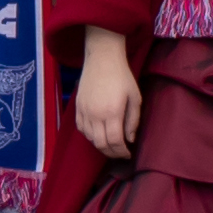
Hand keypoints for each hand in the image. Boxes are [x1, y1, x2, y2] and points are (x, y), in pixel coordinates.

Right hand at [73, 33, 143, 161]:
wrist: (102, 59)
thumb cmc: (122, 77)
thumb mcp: (135, 98)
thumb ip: (133, 120)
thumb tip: (129, 139)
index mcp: (112, 112)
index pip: (114, 141)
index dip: (121, 152)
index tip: (128, 154)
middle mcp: (95, 114)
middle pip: (101, 144)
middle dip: (112, 153)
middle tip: (120, 153)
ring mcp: (84, 111)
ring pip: (90, 138)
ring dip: (101, 145)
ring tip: (111, 144)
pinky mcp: (77, 107)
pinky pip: (81, 128)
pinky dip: (90, 136)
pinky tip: (98, 134)